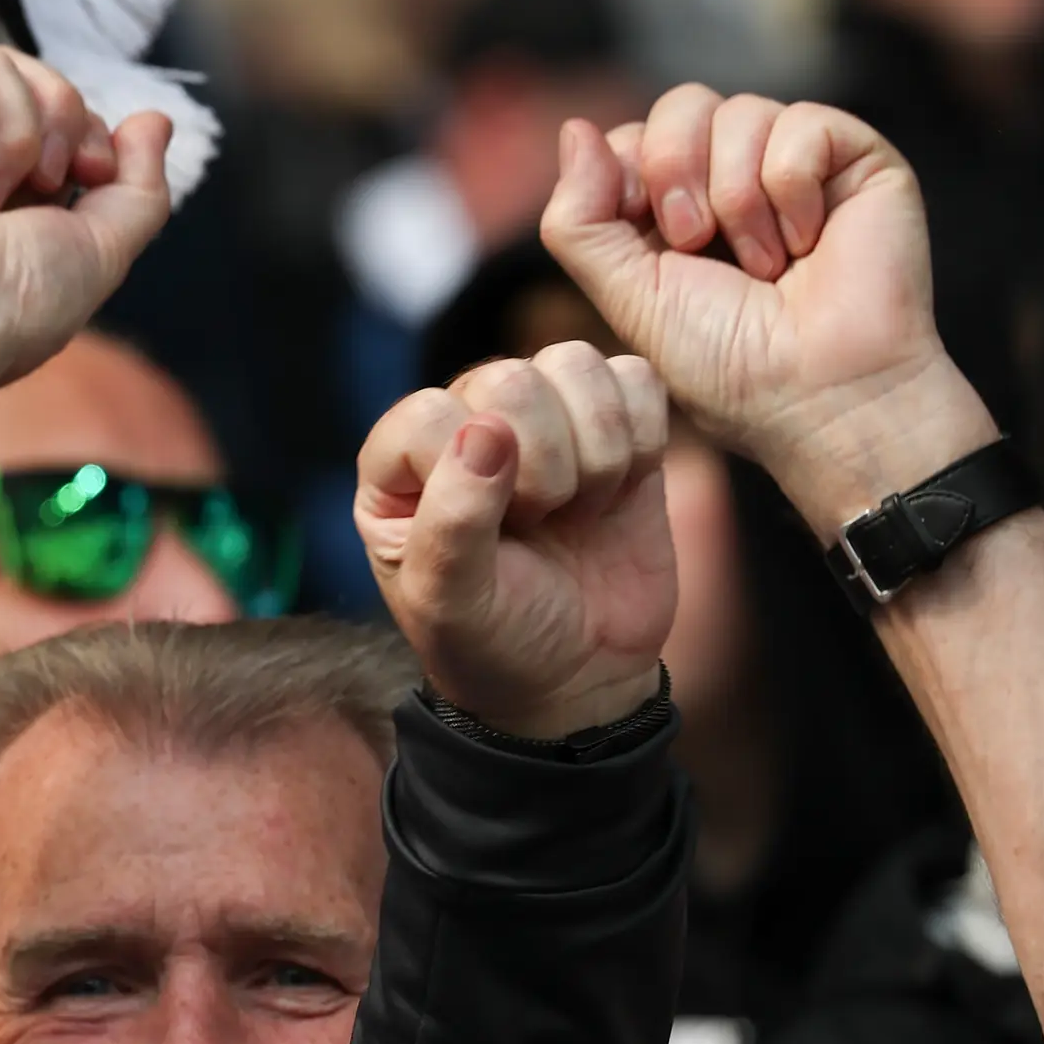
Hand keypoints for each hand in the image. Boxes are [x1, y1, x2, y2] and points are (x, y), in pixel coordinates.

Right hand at [0, 39, 173, 394]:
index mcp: (0, 184)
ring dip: (9, 138)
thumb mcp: (106, 248)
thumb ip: (141, 185)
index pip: (59, 107)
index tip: (86, 174)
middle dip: (55, 125)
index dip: (86, 131)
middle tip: (31, 190)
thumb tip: (154, 119)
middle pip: (35, 75)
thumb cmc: (9, 305)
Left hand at [358, 344, 676, 738]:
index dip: (474, 469)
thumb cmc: (492, 644)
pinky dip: (643, 435)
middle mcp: (466, 426)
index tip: (496, 531)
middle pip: (512, 379)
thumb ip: (453, 519)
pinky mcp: (613, 427)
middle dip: (543, 463)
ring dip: (596, 446)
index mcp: (400, 466)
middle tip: (542, 521)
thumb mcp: (450, 601)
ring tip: (579, 507)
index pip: (429, 412)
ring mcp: (543, 421)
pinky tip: (622, 488)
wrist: (576, 679)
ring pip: (576, 364)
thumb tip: (485, 430)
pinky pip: (636, 379)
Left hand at [539, 84, 997, 523]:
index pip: (633, 137)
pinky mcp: (855, 157)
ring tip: (762, 264)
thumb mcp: (626, 293)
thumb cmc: (725, 362)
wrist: (818, 393)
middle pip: (682, 106)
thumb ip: (580, 219)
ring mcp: (797, 161)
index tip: (652, 244)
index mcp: (676, 205)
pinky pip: (802, 125)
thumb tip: (575, 127)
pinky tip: (807, 242)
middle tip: (695, 244)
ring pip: (739, 112)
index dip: (627, 179)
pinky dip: (791, 189)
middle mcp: (736, 173)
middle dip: (675, 173)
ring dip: (736, 197)